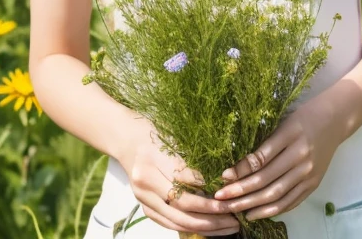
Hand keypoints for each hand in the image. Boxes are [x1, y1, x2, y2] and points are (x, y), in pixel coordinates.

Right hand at [117, 118, 239, 235]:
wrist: (127, 140)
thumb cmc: (154, 134)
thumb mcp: (174, 138)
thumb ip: (192, 159)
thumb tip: (220, 178)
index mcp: (152, 162)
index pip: (186, 181)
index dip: (210, 188)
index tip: (230, 191)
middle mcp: (145, 185)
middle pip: (183, 206)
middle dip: (212, 214)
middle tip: (234, 214)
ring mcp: (143, 200)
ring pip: (178, 221)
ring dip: (206, 226)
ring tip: (228, 226)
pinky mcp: (145, 209)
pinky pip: (171, 224)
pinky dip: (192, 227)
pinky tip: (211, 228)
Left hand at [213, 98, 341, 220]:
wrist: (336, 119)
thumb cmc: (305, 115)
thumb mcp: (283, 121)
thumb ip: (265, 142)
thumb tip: (239, 164)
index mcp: (290, 135)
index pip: (261, 158)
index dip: (240, 170)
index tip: (223, 177)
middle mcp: (300, 156)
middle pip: (266, 180)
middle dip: (241, 192)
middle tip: (220, 199)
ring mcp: (308, 173)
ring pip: (277, 195)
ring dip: (253, 205)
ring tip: (234, 210)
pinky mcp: (314, 183)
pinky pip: (291, 201)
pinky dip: (272, 210)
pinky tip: (256, 213)